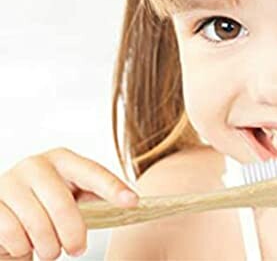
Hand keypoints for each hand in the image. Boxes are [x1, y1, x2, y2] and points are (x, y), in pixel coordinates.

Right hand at [0, 147, 138, 259]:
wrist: (4, 212)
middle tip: (78, 249)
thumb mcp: (71, 194)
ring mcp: (10, 182)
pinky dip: (23, 248)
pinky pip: (13, 234)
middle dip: (74, 234)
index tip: (133, 202)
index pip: (93, 172)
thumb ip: (94, 195)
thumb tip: (130, 203)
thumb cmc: (45, 203)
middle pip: (63, 205)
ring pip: (37, 225)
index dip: (113, 188)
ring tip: (50, 249)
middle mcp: (36, 165)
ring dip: (48, 247)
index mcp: (62, 159)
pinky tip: (25, 243)